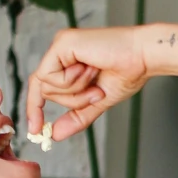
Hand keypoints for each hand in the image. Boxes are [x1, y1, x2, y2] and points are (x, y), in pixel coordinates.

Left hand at [25, 25, 153, 143]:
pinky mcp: (62, 43)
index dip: (35, 109)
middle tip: (96, 93)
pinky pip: (49, 75)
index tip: (35, 130)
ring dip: (74, 91)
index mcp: (67, 62)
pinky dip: (70, 81)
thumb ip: (75, 117)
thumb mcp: (95, 102)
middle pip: (44, 90)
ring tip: (95, 77)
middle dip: (71, 100)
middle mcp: (60, 52)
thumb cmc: (127, 73)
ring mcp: (60, 45)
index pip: (40, 87)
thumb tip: (54, 135)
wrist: (143, 58)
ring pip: (45, 84)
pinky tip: (89, 68)